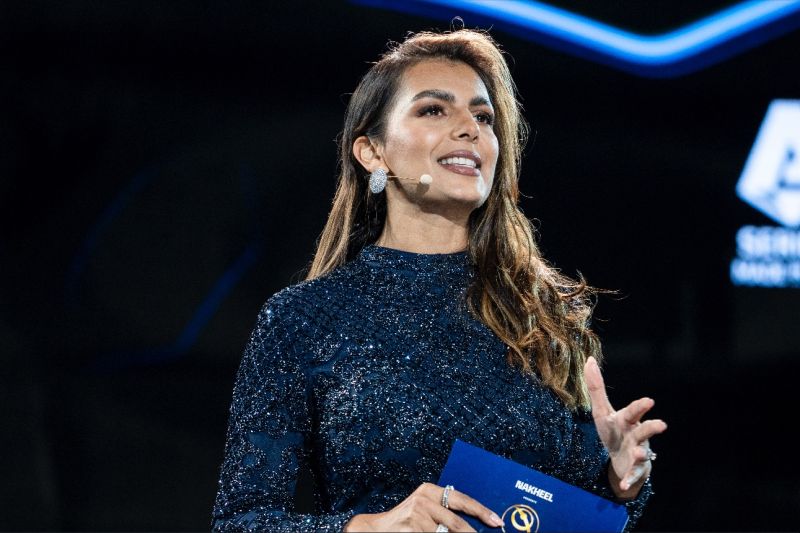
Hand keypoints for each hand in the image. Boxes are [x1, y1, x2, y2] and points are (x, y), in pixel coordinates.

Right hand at [343, 482, 504, 531]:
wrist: (375, 530)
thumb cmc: (405, 521)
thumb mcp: (425, 507)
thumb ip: (445, 510)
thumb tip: (476, 521)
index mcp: (429, 490)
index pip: (462, 499)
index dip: (481, 511)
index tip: (496, 521)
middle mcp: (423, 500)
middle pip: (457, 523)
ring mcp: (416, 517)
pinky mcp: (412, 530)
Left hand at [584, 356, 667, 499]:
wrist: (621, 460)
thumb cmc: (613, 430)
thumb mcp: (602, 410)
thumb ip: (596, 387)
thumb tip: (589, 360)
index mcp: (627, 420)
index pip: (634, 411)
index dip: (640, 406)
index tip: (649, 401)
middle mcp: (636, 435)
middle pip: (645, 430)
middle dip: (652, 427)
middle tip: (662, 424)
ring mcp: (638, 453)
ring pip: (642, 452)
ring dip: (641, 453)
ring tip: (639, 452)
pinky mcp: (635, 470)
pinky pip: (633, 475)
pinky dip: (629, 479)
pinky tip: (624, 485)